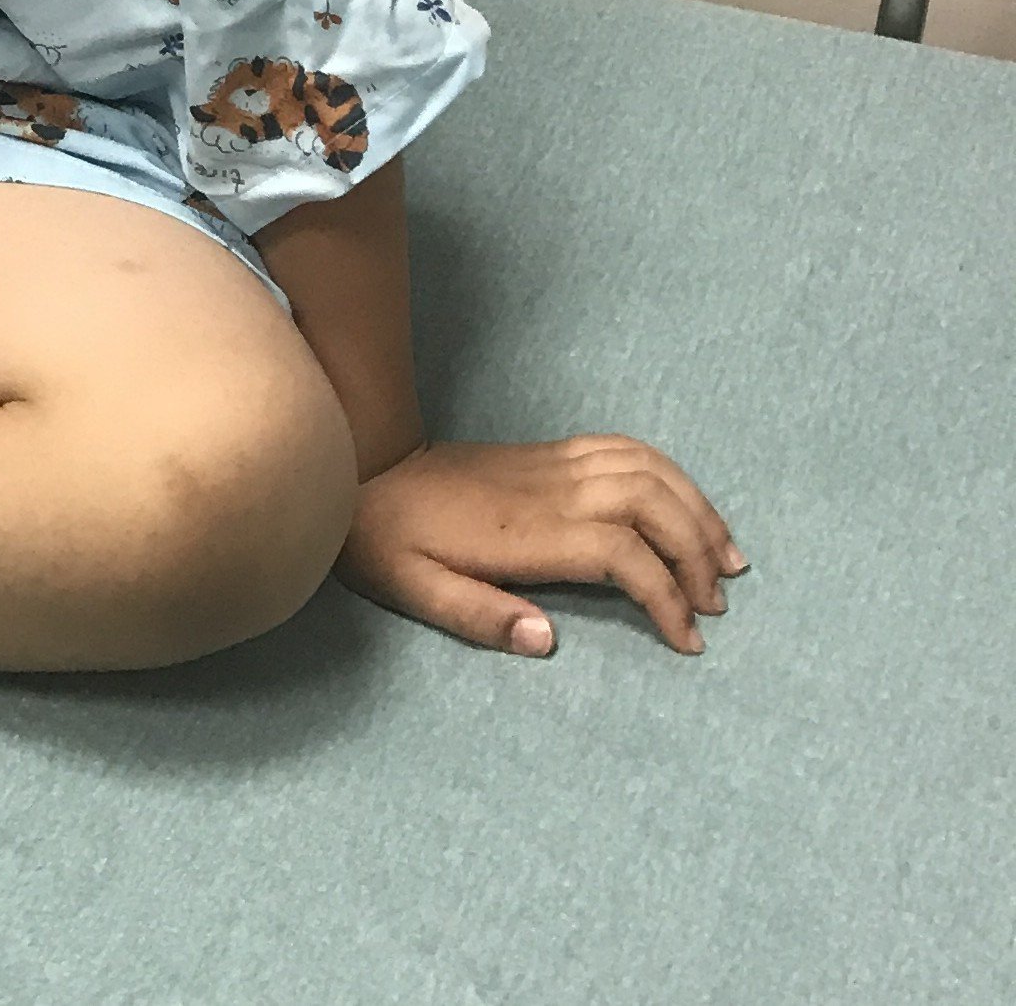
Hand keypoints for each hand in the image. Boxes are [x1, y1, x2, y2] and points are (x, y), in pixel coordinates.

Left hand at [335, 434, 747, 656]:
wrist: (363, 469)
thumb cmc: (388, 539)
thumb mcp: (415, 588)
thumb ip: (480, 616)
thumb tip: (547, 641)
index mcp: (528, 531)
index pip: (622, 553)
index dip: (665, 594)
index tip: (688, 639)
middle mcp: (551, 490)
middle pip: (650, 503)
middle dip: (697, 550)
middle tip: (718, 603)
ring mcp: (552, 464)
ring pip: (646, 469)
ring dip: (695, 508)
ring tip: (727, 557)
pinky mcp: (548, 453)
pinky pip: (622, 449)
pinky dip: (667, 472)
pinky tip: (684, 504)